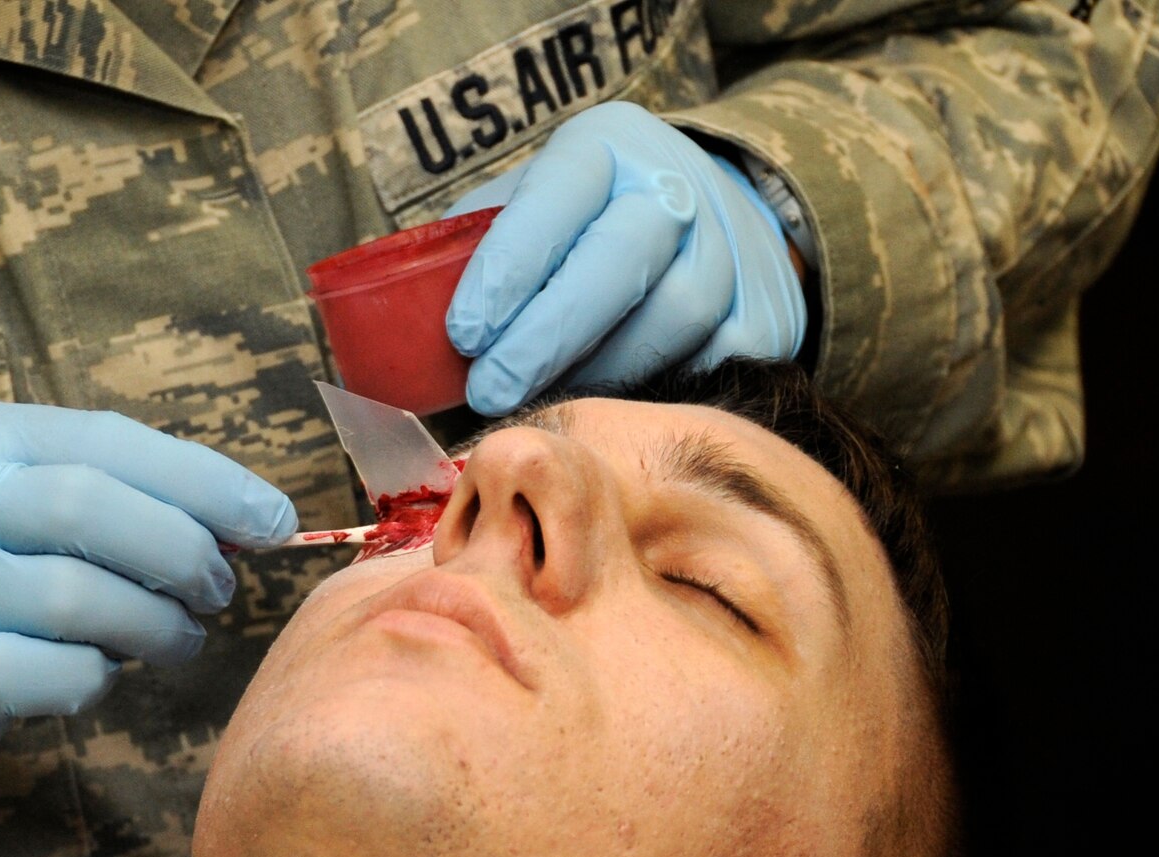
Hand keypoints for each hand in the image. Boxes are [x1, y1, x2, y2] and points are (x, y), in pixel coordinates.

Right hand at [0, 403, 296, 779]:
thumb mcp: (11, 503)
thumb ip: (114, 498)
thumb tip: (246, 522)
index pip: (108, 441)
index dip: (205, 481)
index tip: (273, 520)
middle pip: (95, 509)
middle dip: (183, 552)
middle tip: (217, 588)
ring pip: (82, 599)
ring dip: (155, 626)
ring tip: (175, 639)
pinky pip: (56, 676)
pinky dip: (98, 680)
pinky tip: (101, 675)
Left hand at [444, 102, 805, 415]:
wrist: (709, 220)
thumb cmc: (582, 228)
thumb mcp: (526, 210)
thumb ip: (469, 253)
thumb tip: (394, 341)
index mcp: (607, 149)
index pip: (559, 195)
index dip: (509, 268)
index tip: (463, 334)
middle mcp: (678, 188)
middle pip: (619, 261)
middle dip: (545, 336)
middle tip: (489, 392)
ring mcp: (731, 251)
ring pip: (668, 320)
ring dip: (595, 373)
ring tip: (541, 401)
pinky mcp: (763, 314)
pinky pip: (709, 364)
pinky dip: (651, 394)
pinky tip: (605, 407)